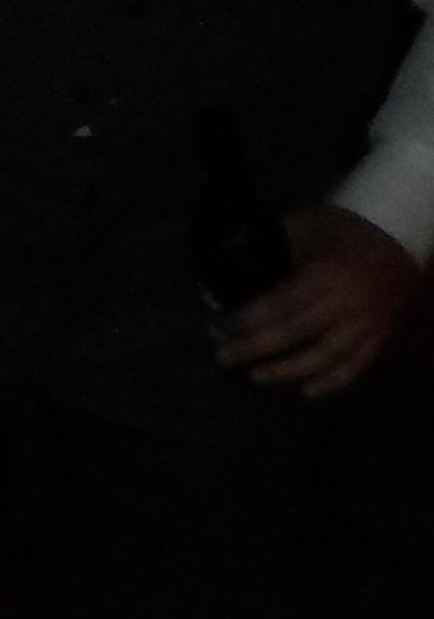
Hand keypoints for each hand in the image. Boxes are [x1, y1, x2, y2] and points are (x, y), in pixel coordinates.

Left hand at [221, 207, 422, 399]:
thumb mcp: (306, 226)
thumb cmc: (343, 230)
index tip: (218, 326)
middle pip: (297, 333)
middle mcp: (348, 303)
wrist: (399, 238)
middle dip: (256, 347)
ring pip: (327, 356)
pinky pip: (357, 366)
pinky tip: (306, 392)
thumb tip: (229, 260)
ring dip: (289, 371)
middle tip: (223, 357)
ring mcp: (368, 323)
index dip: (247, 318)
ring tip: (256, 377)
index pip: (281, 303)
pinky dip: (333, 383)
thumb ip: (273, 245)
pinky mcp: (381, 336)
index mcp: (327, 273)